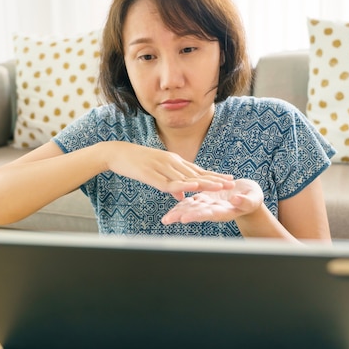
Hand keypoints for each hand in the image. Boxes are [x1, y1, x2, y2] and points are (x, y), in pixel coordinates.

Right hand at [103, 141, 233, 200]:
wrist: (116, 153)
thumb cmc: (135, 163)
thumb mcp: (155, 173)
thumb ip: (170, 184)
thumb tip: (181, 195)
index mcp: (173, 161)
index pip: (197, 169)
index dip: (213, 175)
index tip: (228, 178)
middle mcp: (171, 162)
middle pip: (196, 172)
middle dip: (214, 178)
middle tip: (231, 182)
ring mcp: (161, 168)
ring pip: (186, 177)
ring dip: (203, 182)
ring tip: (219, 187)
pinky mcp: (151, 175)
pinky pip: (168, 182)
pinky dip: (181, 185)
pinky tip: (192, 188)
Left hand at [161, 178, 263, 223]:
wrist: (247, 195)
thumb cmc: (253, 198)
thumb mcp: (253, 199)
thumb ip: (245, 201)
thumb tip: (236, 199)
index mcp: (224, 211)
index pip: (209, 214)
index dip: (197, 215)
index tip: (185, 218)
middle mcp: (213, 210)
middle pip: (195, 213)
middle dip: (181, 216)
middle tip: (167, 220)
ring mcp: (207, 204)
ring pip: (190, 208)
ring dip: (177, 212)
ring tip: (165, 219)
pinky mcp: (204, 197)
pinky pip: (190, 200)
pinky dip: (181, 202)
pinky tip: (171, 206)